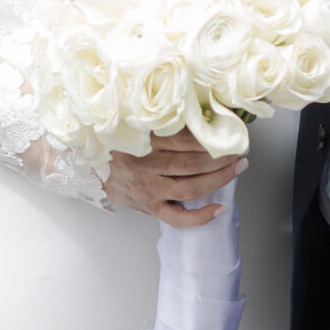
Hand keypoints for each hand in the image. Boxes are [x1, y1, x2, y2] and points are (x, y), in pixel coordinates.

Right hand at [103, 129, 244, 228]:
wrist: (89, 168)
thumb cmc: (117, 145)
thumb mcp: (134, 125)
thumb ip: (161, 122)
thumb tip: (198, 112)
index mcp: (145, 141)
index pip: (185, 138)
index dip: (211, 135)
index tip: (229, 130)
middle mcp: (148, 165)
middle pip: (193, 162)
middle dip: (222, 155)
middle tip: (240, 148)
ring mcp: (150, 188)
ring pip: (191, 185)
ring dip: (219, 178)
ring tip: (237, 168)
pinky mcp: (151, 206)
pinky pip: (177, 217)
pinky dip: (200, 216)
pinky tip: (219, 209)